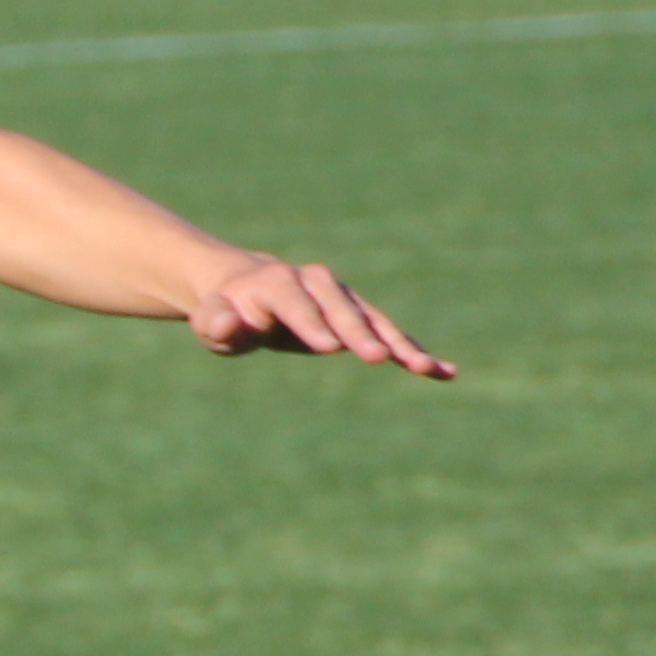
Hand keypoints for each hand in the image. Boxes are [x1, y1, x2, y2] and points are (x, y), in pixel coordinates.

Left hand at [188, 254, 453, 378]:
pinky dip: (414, 350)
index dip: (312, 324)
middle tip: (379, 358)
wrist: (246, 290)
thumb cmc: (225, 312)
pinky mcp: (359, 315)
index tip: (329, 348)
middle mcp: (315, 283)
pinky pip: (389, 333)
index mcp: (276, 283)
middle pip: (340, 310)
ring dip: (400, 344)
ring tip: (426, 369)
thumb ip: (215, 322)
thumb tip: (226, 324)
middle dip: (360, 334)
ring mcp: (341, 297)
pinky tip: (443, 371)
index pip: (296, 304)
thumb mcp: (211, 319)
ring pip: (373, 320)